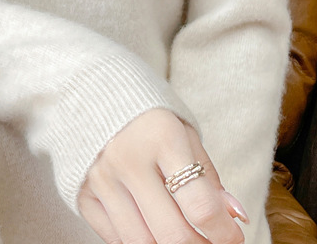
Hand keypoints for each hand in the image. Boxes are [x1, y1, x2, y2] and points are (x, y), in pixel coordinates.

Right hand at [77, 108, 248, 242]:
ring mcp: (101, 179)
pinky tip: (149, 224)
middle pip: (173, 234)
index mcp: (161, 136)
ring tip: (182, 233)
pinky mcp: (81, 193)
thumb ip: (206, 174)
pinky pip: (114, 238)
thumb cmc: (144, 109)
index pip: (200, 206)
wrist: (88, 87)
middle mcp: (127, 159)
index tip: (233, 235)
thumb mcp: (182, 129)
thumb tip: (235, 216)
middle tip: (210, 240)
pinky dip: (138, 239)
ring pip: (143, 243)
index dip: (225, 233)